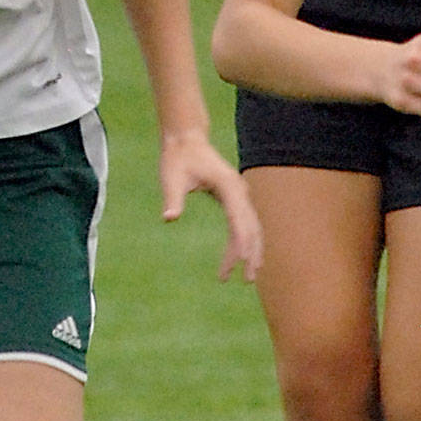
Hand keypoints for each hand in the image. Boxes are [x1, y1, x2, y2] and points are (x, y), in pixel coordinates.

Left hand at [158, 131, 263, 281]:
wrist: (186, 140)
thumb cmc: (177, 158)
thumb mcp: (172, 177)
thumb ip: (172, 198)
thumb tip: (168, 218)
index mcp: (229, 186)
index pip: (239, 220)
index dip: (241, 244)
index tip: (239, 264)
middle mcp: (240, 191)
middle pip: (252, 227)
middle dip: (251, 254)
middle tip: (247, 280)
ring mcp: (240, 194)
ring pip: (252, 227)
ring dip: (251, 251)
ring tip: (247, 276)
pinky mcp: (235, 198)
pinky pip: (245, 223)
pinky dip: (245, 241)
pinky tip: (241, 258)